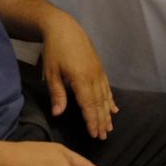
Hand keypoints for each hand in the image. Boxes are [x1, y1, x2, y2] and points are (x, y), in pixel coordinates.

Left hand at [40, 11, 117, 138]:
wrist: (65, 28)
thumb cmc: (54, 51)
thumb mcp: (51, 73)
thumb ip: (57, 94)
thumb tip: (59, 114)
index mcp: (81, 79)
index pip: (88, 104)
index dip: (92, 120)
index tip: (95, 134)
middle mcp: (94, 77)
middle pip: (99, 103)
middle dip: (101, 120)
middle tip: (104, 136)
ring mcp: (99, 72)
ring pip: (105, 96)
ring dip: (107, 113)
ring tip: (111, 127)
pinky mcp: (99, 68)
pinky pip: (107, 87)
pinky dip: (111, 99)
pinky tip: (114, 108)